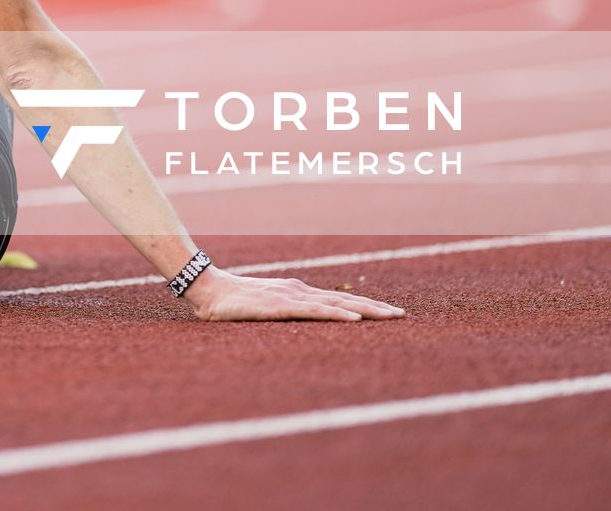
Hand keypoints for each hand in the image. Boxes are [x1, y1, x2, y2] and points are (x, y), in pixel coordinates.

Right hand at [181, 268, 405, 321]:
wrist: (208, 289)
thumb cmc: (232, 301)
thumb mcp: (263, 306)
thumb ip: (281, 310)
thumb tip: (296, 319)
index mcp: (298, 292)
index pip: (338, 299)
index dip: (365, 305)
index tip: (389, 312)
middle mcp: (300, 291)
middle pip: (345, 299)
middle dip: (375, 308)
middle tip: (402, 316)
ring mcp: (292, 297)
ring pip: (337, 304)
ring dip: (365, 310)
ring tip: (389, 317)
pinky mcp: (281, 306)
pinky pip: (315, 312)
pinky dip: (338, 315)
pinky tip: (355, 320)